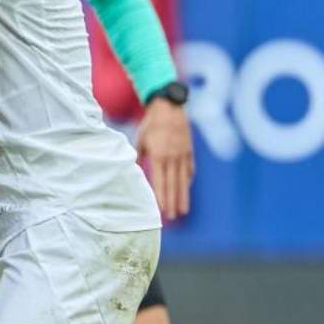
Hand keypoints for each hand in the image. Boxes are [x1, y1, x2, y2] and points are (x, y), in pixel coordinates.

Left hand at [136, 97, 193, 219]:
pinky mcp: (189, 150)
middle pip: (173, 184)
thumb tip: (135, 170)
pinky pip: (189, 169)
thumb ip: (139, 156)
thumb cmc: (151, 123)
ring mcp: (183, 154)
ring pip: (183, 180)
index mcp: (159, 155)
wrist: (170, 106)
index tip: (162, 209)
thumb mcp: (140, 139)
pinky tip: (186, 189)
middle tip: (173, 216)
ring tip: (183, 210)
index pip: (160, 181)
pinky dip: (187, 180)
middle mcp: (172, 157)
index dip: (161, 196)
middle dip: (173, 202)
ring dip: (183, 196)